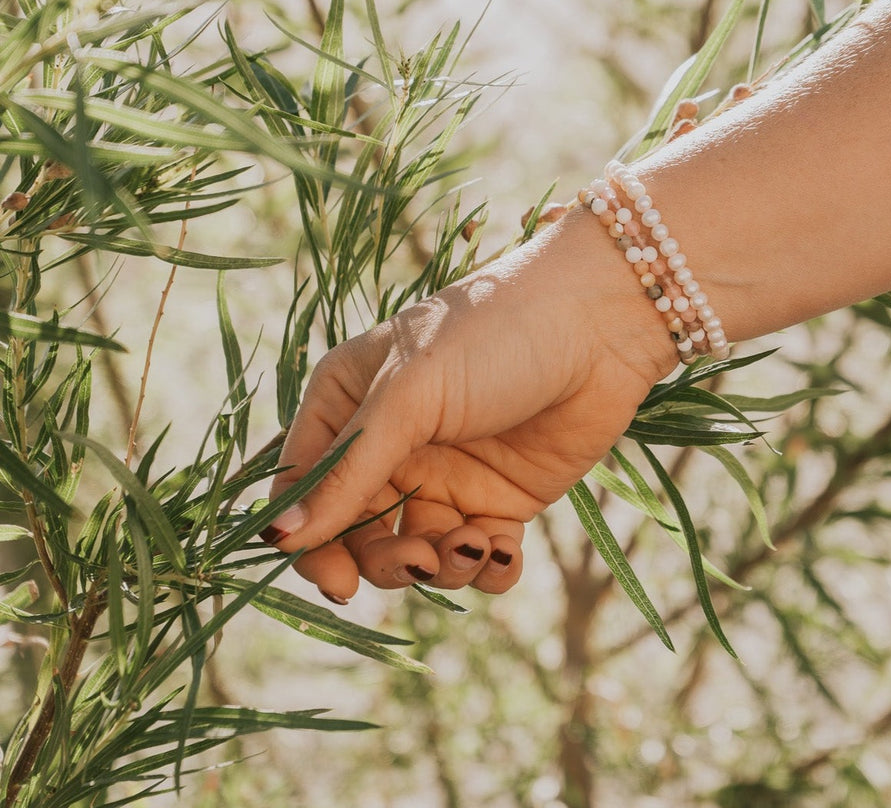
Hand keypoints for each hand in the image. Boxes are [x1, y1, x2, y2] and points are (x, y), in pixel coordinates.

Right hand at [263, 209, 674, 601]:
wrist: (599, 323)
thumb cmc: (492, 336)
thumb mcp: (409, 397)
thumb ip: (348, 470)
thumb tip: (280, 540)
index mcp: (351, 402)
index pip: (305, 485)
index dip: (311, 539)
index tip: (336, 579)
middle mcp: (393, 443)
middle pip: (358, 532)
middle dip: (382, 561)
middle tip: (418, 561)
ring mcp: (448, 472)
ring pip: (418, 553)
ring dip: (440, 567)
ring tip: (471, 544)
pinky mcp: (502, 497)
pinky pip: (479, 556)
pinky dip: (487, 570)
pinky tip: (502, 553)